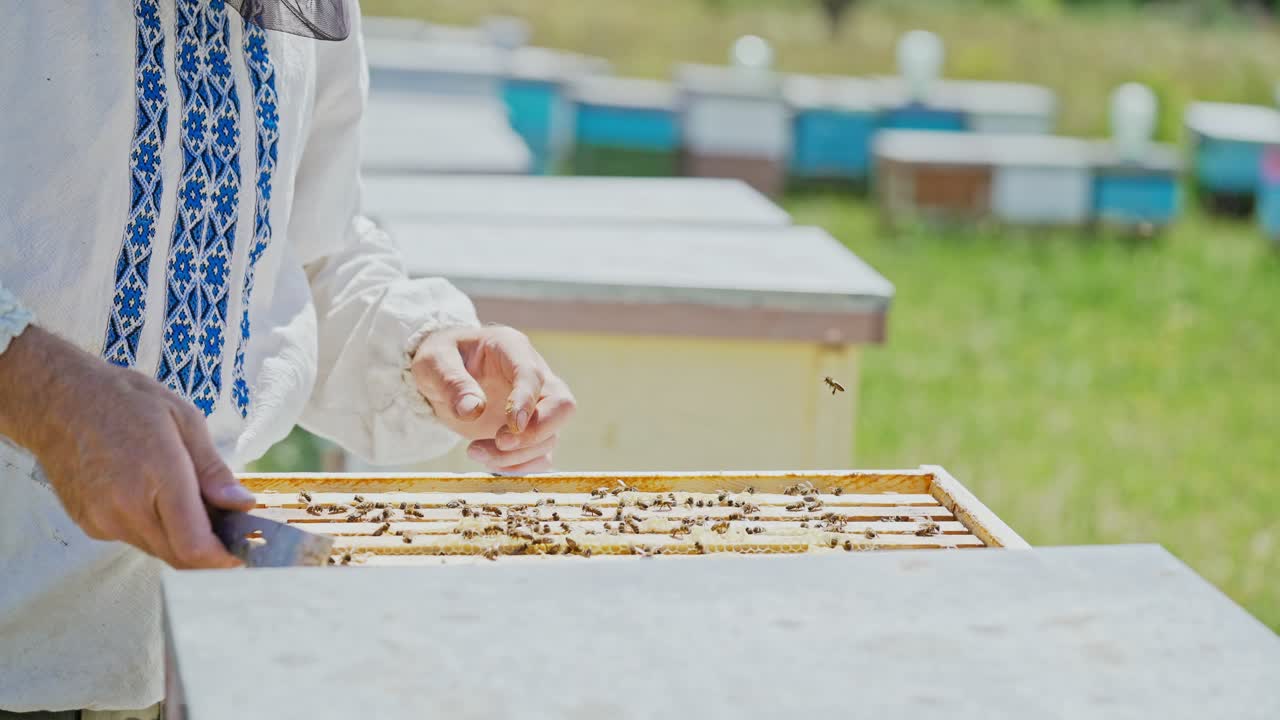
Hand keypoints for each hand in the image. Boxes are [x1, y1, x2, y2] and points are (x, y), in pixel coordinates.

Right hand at [0, 326, 253, 568]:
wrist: (58, 400)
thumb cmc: (125, 401)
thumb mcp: (184, 420)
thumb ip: (214, 470)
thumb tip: (243, 505)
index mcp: (158, 477)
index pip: (194, 545)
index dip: (222, 558)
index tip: (242, 551)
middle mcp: (126, 507)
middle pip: (179, 556)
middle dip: (208, 549)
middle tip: (225, 526)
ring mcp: (103, 520)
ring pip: (158, 550)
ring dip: (181, 539)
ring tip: (188, 501)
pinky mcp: (88, 524)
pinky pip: (134, 539)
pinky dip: (154, 529)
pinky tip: (153, 497)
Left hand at [410, 325, 575, 472]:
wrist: (441, 374)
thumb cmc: (440, 359)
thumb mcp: (434, 362)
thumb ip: (452, 382)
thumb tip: (473, 410)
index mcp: (512, 349)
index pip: (533, 374)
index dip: (526, 400)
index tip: (512, 425)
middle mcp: (534, 376)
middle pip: (562, 406)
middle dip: (537, 432)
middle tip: (501, 442)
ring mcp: (535, 405)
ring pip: (550, 436)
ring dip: (516, 454)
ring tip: (473, 451)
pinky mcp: (528, 431)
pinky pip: (540, 455)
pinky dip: (520, 467)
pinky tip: (489, 462)